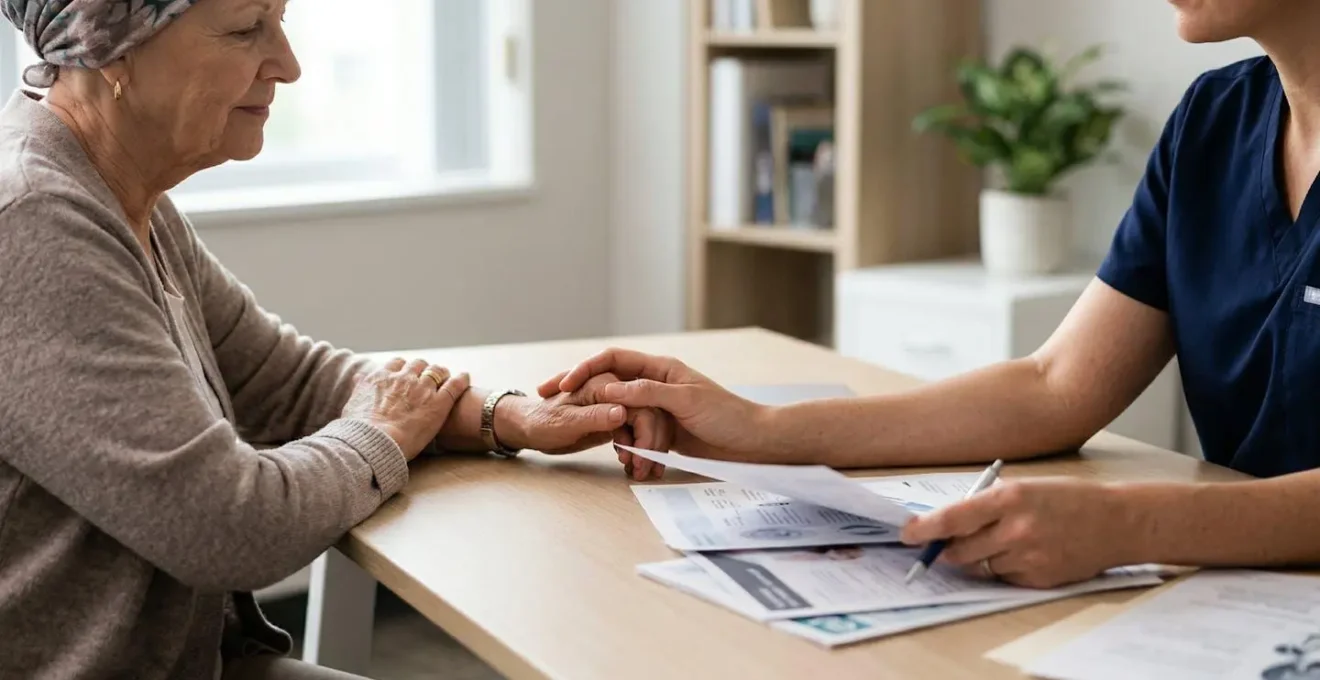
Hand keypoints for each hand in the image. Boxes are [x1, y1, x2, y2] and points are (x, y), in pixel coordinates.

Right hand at [342, 358, 470, 460]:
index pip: (396, 364)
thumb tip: (359, 379)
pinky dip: (461, 379)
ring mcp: (422, 389)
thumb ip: (360, 389)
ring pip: (437, 371)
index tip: (407, 374)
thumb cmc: (359, 431)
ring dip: (441, 373)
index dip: (404, 368)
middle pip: (418, 364)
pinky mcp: (439, 403)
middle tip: (427, 378)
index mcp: (382, 378)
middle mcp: (403, 378)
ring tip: (445, 377)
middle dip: (423, 370)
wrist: (373, 442)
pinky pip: (455, 384)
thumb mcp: (352, 404)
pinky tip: (465, 377)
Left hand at [499, 373, 674, 462]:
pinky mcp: (614, 421)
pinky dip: (638, 452)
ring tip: (639, 472)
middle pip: (648, 415)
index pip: (639, 404)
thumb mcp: (566, 421)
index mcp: (604, 384)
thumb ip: (594, 416)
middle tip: (640, 470)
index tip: (639, 455)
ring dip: (646, 451)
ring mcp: (616, 407)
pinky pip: (635, 434)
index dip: (645, 431)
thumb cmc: (542, 421)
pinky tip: (635, 467)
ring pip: (645, 426)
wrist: (529, 428)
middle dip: (649, 444)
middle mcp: (615, 392)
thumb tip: (623, 412)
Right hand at [537, 348, 772, 470]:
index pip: (612, 359)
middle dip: (586, 402)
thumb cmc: (726, 415)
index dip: (585, 368)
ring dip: (615, 436)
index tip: (564, 384)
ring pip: (623, 418)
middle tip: (556, 411)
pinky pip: (637, 436)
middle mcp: (656, 385)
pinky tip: (627, 461)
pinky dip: (631, 448)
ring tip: (614, 454)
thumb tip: (609, 390)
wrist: (753, 442)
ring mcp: (658, 409)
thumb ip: (647, 393)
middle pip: (610, 388)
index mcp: (660, 368)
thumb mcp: (684, 400)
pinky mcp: (664, 432)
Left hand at [899, 478, 1134, 588]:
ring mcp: (1028, 557)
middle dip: (948, 548)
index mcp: (1009, 499)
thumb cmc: (1067, 499)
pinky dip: (1004, 567)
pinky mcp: (1038, 579)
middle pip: (958, 551)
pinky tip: (1028, 552)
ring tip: (1011, 539)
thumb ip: (986, 504)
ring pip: (980, 566)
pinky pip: (1003, 577)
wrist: (1116, 522)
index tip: (907, 535)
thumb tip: (946, 523)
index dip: (925, 530)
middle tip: (951, 543)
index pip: (953, 519)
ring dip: (982, 556)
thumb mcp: (1024, 487)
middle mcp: (1016, 530)